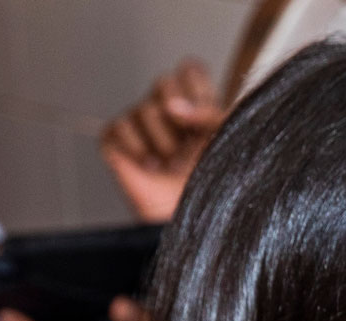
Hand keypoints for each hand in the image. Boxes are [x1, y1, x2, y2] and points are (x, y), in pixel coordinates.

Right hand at [100, 62, 227, 223]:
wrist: (197, 224)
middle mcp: (169, 113)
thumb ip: (210, 111)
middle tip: (187, 147)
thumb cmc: (216, 187)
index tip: (205, 120)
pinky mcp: (117, 145)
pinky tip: (149, 167)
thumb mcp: (228, 140)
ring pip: (143, 108)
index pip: (190, 70)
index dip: (196, 90)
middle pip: (163, 82)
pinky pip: (118, 127)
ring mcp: (141, 128)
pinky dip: (135, 149)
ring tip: (170, 165)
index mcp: (199, 106)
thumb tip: (173, 105)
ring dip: (162, 141)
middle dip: (179, 118)